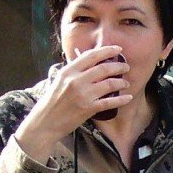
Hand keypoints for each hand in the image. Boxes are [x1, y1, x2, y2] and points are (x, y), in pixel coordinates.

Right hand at [14, 45, 131, 159]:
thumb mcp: (59, 81)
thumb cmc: (51, 102)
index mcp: (68, 71)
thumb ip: (73, 71)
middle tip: (126, 67)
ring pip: (109, 84)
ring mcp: (83, 95)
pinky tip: (128, 97)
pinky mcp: (88, 109)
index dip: (107, 50)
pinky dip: (121, 99)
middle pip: (103, 68)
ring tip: (126, 83)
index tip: (117, 49)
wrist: (44, 123)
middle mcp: (76, 80)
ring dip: (121, 82)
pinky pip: (109, 102)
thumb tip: (90, 62)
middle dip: (118, 66)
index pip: (91, 55)